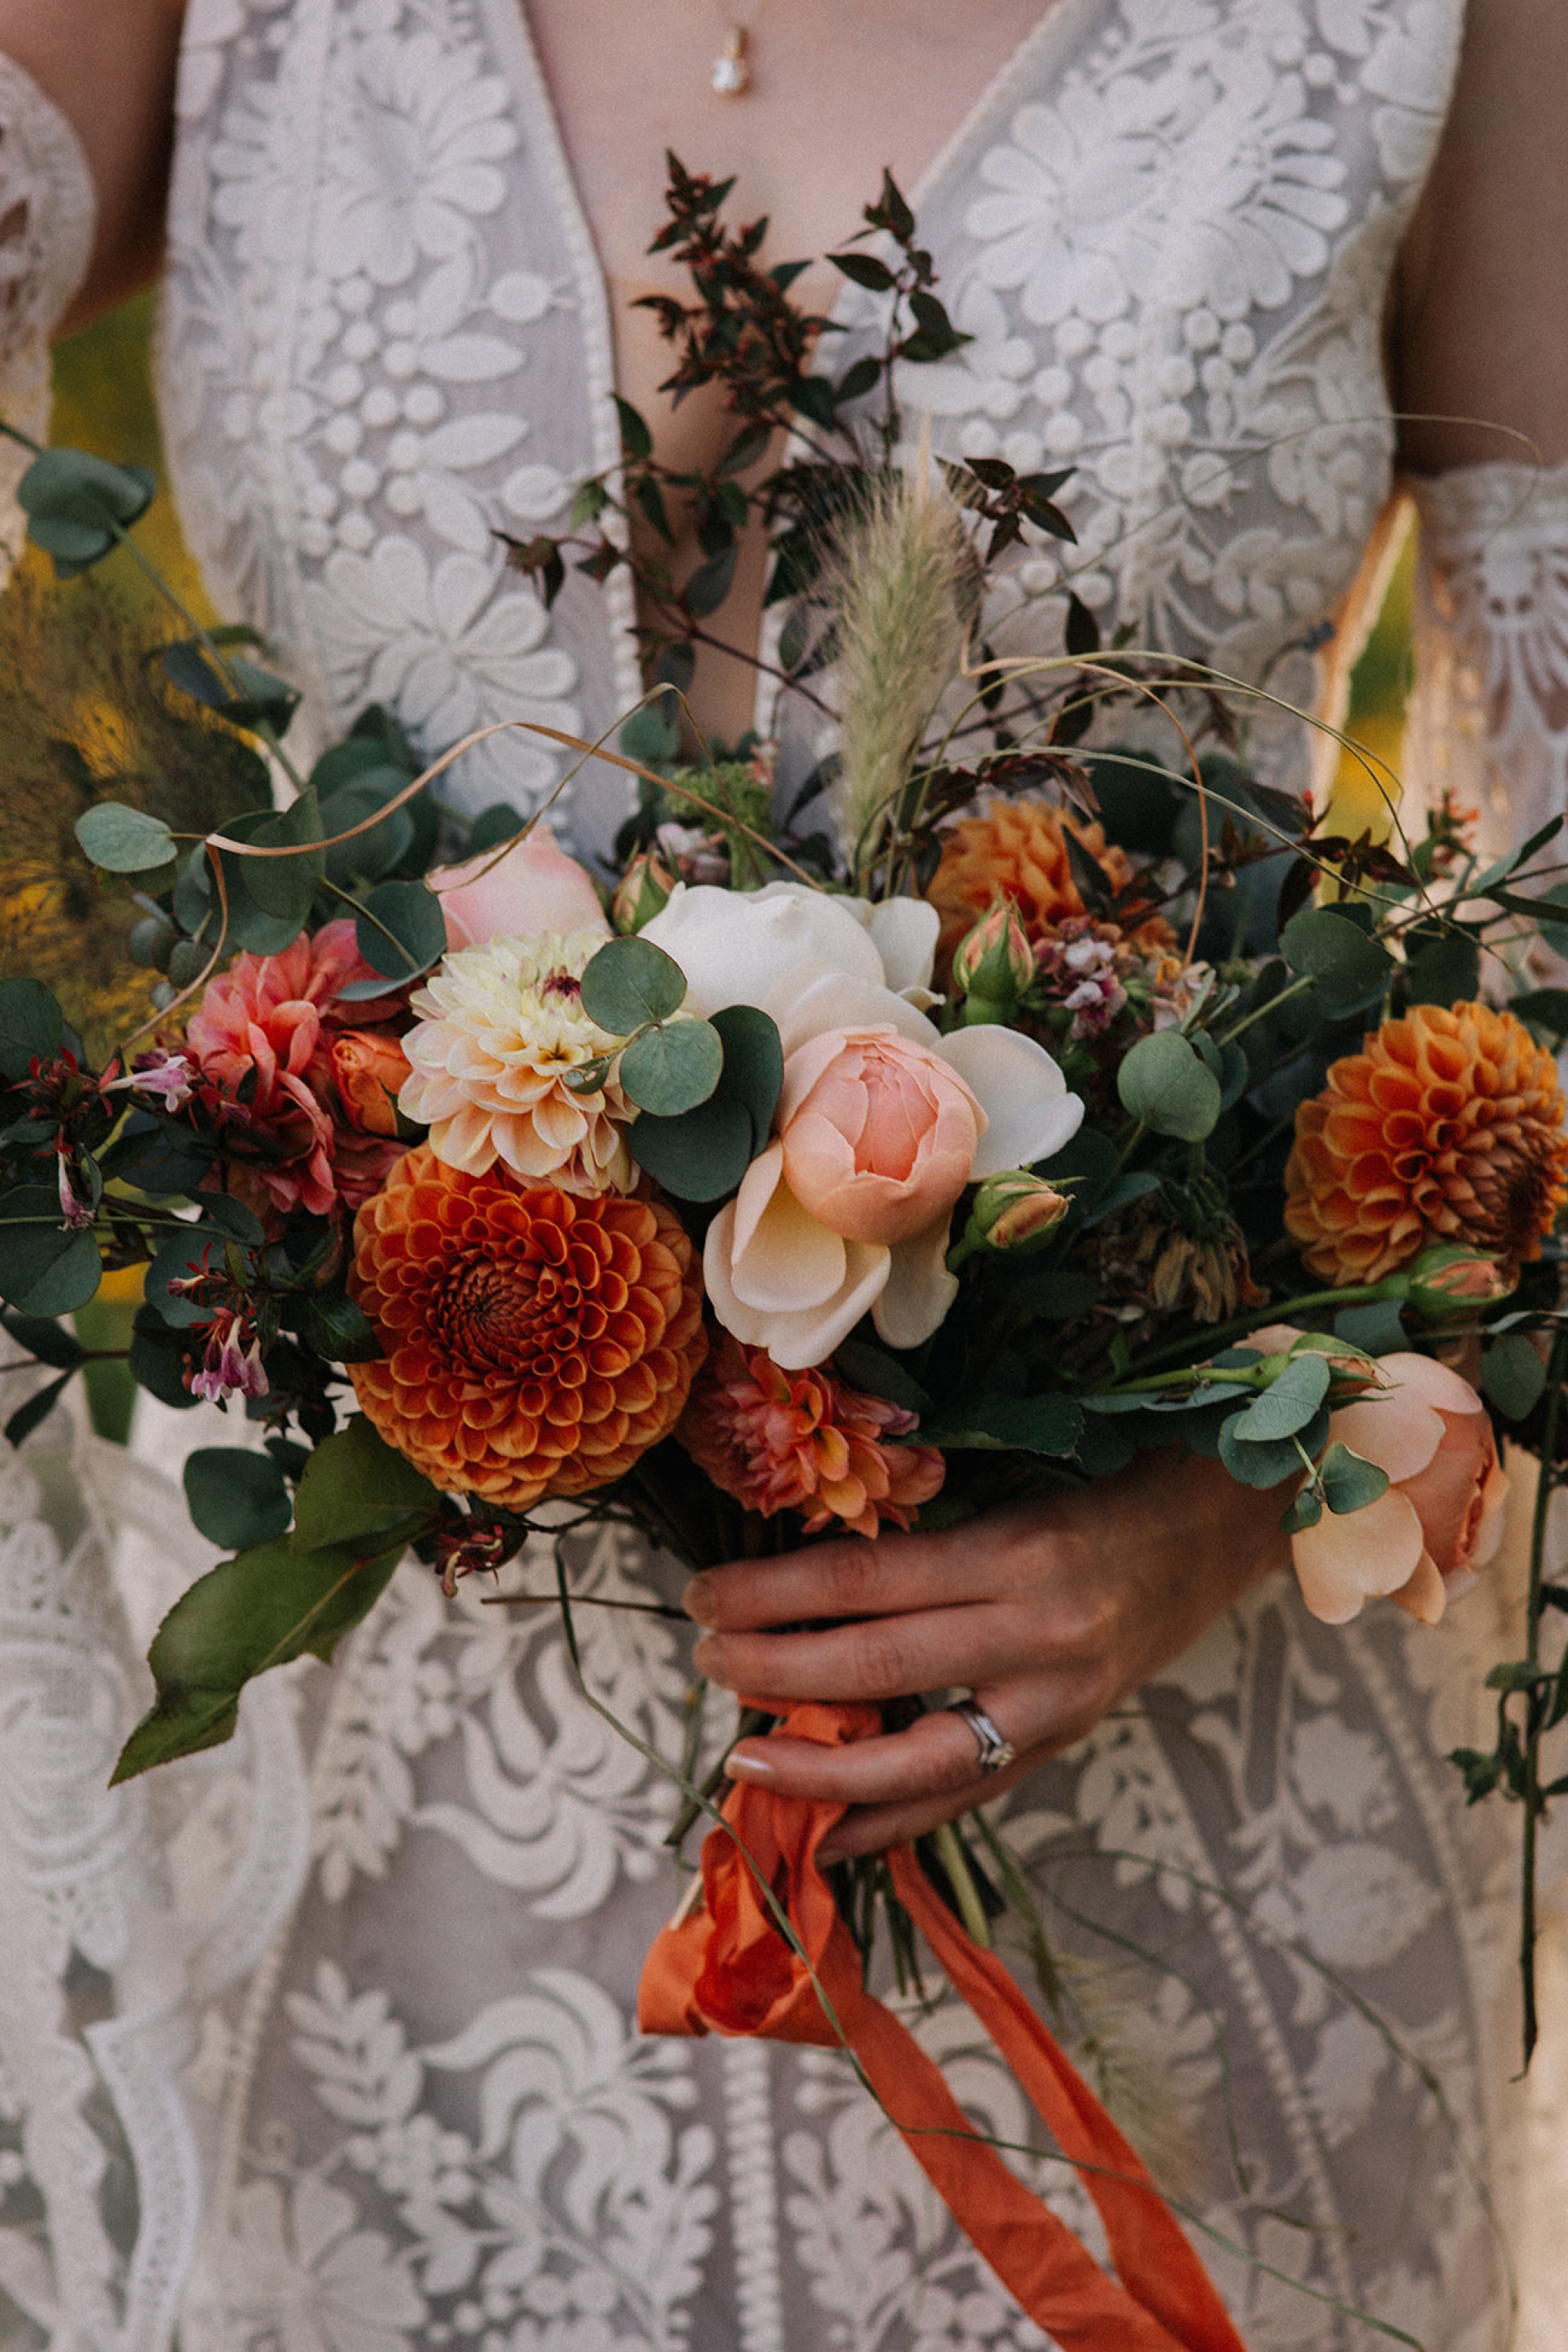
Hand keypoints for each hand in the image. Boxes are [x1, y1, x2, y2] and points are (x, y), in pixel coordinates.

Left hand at [684, 1449, 1290, 1859]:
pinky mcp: (1069, 1741)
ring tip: (743, 1761)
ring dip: (819, 1769)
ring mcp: (1059, 1703)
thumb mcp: (1013, 1490)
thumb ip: (922, 1538)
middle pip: (877, 1669)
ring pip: (919, 1758)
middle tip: (703, 1663)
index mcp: (1017, 1552)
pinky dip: (894, 1821)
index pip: (864, 1582)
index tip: (703, 1597)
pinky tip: (830, 1833)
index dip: (771, 1595)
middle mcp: (1041, 1634)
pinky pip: (968, 1794)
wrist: (1225, 1527)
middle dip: (773, 1674)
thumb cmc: (1105, 1488)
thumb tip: (799, 1578)